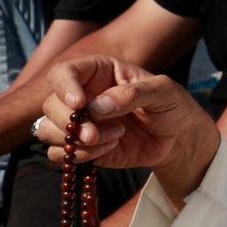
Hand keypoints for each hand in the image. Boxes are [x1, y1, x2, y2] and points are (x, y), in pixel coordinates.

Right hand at [37, 54, 219, 178]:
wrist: (178, 137)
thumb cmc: (172, 105)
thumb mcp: (163, 91)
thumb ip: (133, 94)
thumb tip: (96, 106)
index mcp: (98, 71)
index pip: (63, 72)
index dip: (64, 86)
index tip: (79, 104)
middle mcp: (82, 94)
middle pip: (51, 104)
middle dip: (69, 122)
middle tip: (94, 134)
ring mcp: (79, 122)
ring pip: (48, 130)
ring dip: (75, 140)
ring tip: (114, 137)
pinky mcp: (81, 146)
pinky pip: (60, 153)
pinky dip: (79, 155)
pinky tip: (108, 149)